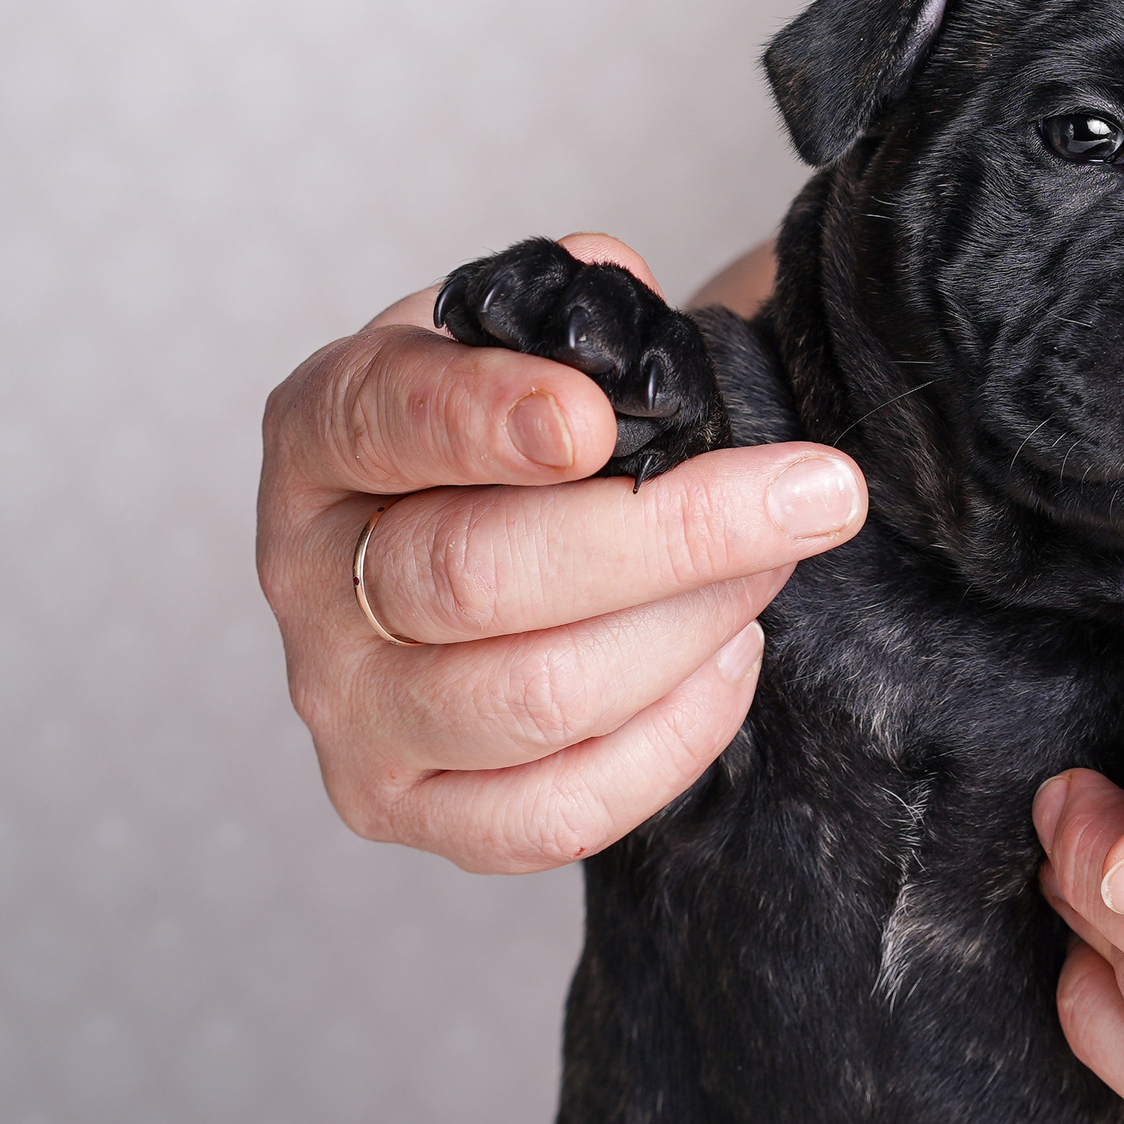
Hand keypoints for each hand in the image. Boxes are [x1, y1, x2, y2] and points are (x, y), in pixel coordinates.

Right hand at [256, 232, 863, 873]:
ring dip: (690, 625)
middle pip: (472, 577)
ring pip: (532, 698)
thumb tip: (632, 310)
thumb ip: (575, 311)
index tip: (599, 418)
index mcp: (320, 436)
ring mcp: (354, 713)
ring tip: (781, 559)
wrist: (496, 533)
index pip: (379, 421)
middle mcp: (308, 582)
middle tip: (815, 491)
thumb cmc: (519, 431)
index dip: (482, 419)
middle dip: (670, 534)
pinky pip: (556, 812)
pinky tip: (733, 653)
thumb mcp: (527, 338)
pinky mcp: (416, 811)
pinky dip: (672, 736)